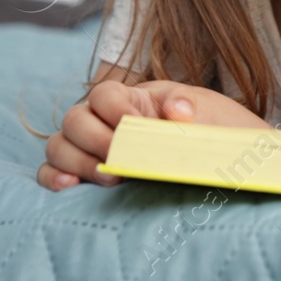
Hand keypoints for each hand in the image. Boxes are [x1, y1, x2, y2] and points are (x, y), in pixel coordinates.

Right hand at [37, 80, 269, 191]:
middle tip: (121, 161)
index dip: (111, 108)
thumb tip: (174, 111)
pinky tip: (69, 186)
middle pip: (74, 120)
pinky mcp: (86, 176)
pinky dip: (54, 177)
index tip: (132, 125)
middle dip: (95, 140)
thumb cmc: (213, 131)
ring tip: (109, 178)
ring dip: (76, 162)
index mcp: (133, 99)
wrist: (226, 161)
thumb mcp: (208, 111)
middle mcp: (105, 121)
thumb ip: (189, 105)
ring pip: (59, 146)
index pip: (103, 94)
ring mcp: (92, 149)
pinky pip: (54, 172)